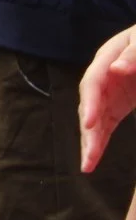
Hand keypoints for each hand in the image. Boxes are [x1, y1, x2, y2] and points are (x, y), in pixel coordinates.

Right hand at [81, 25, 135, 171]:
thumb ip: (134, 54)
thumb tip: (116, 69)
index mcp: (107, 59)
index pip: (93, 82)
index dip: (91, 103)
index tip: (91, 123)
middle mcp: (102, 77)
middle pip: (89, 105)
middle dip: (89, 132)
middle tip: (89, 155)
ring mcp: (108, 92)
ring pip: (95, 118)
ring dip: (91, 142)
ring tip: (88, 165)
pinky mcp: (117, 105)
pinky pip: (106, 125)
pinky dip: (101, 141)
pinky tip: (94, 157)